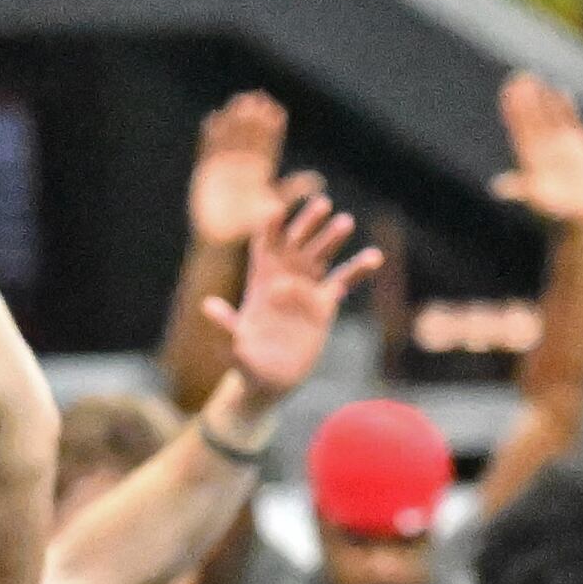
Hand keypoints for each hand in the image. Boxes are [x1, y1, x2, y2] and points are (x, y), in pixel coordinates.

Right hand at [189, 92, 300, 247]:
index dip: (271, 128)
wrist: (225, 239)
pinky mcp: (207, 172)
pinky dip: (210, 135)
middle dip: (253, 118)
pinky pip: (208, 149)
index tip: (276, 110)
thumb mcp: (275, 205)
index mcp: (262, 172)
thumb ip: (293, 190)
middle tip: (258, 97)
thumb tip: (319, 180)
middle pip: (249, 137)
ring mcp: (224, 167)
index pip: (268, 145)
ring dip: (234, 120)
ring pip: (230, 138)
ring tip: (239, 101)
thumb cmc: (252, 227)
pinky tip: (213, 118)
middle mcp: (243, 166)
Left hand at [203, 187, 381, 406]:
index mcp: (259, 283)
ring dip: (332, 239)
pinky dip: (357, 270)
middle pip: (296, 245)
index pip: (264, 248)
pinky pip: (343, 283)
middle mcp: (283, 281)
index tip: (276, 207)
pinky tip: (374, 257)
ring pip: (320, 258)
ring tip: (345, 221)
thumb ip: (226, 323)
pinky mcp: (323, 306)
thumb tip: (208, 306)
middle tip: (323, 203)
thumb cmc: (248, 362)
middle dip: (308, 224)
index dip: (269, 228)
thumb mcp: (235, 344)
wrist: (271, 380)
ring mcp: (305, 291)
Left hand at [488, 74, 582, 226]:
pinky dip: (567, 107)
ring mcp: (560, 143)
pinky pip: (571, 120)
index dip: (514, 108)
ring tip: (535, 77)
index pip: (520, 125)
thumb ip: (522, 189)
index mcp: (529, 155)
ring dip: (543, 97)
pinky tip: (562, 92)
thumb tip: (499, 188)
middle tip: (519, 75)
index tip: (509, 90)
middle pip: (532, 115)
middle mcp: (542, 146)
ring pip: (549, 114)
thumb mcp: (538, 199)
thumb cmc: (557, 210)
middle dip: (525, 96)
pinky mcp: (579, 144)